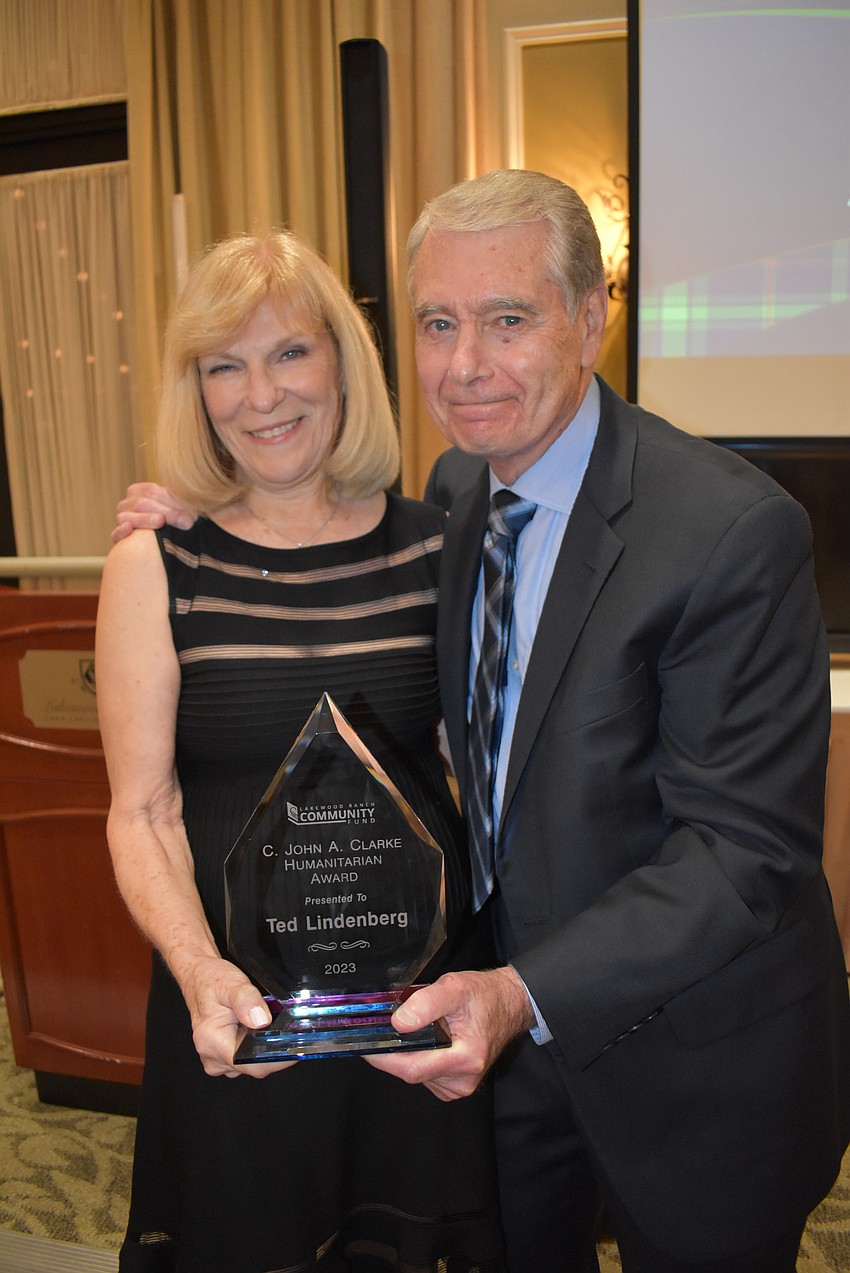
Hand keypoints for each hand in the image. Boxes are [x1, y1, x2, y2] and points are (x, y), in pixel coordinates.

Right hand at [112, 482, 196, 542]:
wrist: (158, 544)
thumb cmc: (172, 521)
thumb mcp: (177, 509)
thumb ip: (183, 505)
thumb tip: (195, 510)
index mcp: (138, 491)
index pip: (152, 491)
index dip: (172, 501)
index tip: (190, 512)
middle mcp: (127, 504)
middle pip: (142, 503)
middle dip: (167, 512)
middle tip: (186, 522)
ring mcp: (121, 519)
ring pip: (127, 516)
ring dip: (146, 519)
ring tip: (161, 522)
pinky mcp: (117, 537)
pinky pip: (116, 533)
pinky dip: (121, 531)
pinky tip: (130, 530)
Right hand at [181, 956, 297, 1079]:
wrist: (199, 977)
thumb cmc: (210, 980)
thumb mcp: (230, 982)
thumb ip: (246, 1000)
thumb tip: (261, 1021)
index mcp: (212, 1042)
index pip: (251, 1065)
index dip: (277, 1059)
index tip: (296, 1046)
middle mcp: (213, 1056)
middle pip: (255, 1067)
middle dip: (274, 1049)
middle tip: (288, 1026)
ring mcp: (218, 1058)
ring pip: (253, 1063)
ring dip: (266, 1046)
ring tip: (272, 1023)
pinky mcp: (225, 1055)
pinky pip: (248, 1057)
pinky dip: (259, 1044)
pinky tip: (262, 1028)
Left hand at [365, 967, 534, 1100]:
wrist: (509, 1004)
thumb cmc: (484, 995)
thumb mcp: (455, 987)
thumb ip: (426, 1003)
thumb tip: (399, 1023)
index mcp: (466, 1058)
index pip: (412, 1068)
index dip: (384, 1058)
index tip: (364, 1043)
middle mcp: (463, 1080)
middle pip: (411, 1072)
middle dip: (393, 1051)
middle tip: (383, 1025)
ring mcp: (459, 1086)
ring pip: (416, 1074)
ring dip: (406, 1053)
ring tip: (413, 1027)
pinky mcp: (455, 1085)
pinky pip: (425, 1075)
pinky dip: (417, 1057)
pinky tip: (425, 1040)